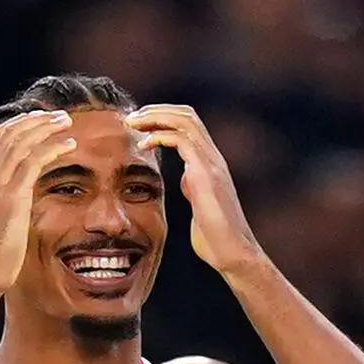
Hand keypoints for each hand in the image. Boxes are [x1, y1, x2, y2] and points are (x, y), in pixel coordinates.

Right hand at [0, 109, 73, 295]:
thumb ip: (1, 204)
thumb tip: (16, 202)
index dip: (17, 124)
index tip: (37, 121)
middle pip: (8, 133)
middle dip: (34, 119)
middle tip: (57, 115)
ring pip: (21, 141)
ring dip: (47, 127)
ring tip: (67, 122)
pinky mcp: (12, 197)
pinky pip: (34, 160)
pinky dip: (53, 147)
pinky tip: (70, 145)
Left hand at [128, 105, 259, 276]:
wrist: (232, 252)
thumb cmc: (215, 235)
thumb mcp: (200, 202)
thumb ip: (193, 185)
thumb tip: (186, 177)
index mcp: (210, 161)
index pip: (189, 124)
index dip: (164, 117)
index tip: (140, 124)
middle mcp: (213, 157)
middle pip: (187, 115)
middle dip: (157, 111)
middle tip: (131, 118)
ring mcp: (212, 163)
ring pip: (185, 122)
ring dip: (155, 118)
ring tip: (132, 123)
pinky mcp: (206, 174)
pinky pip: (183, 142)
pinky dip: (160, 137)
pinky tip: (143, 146)